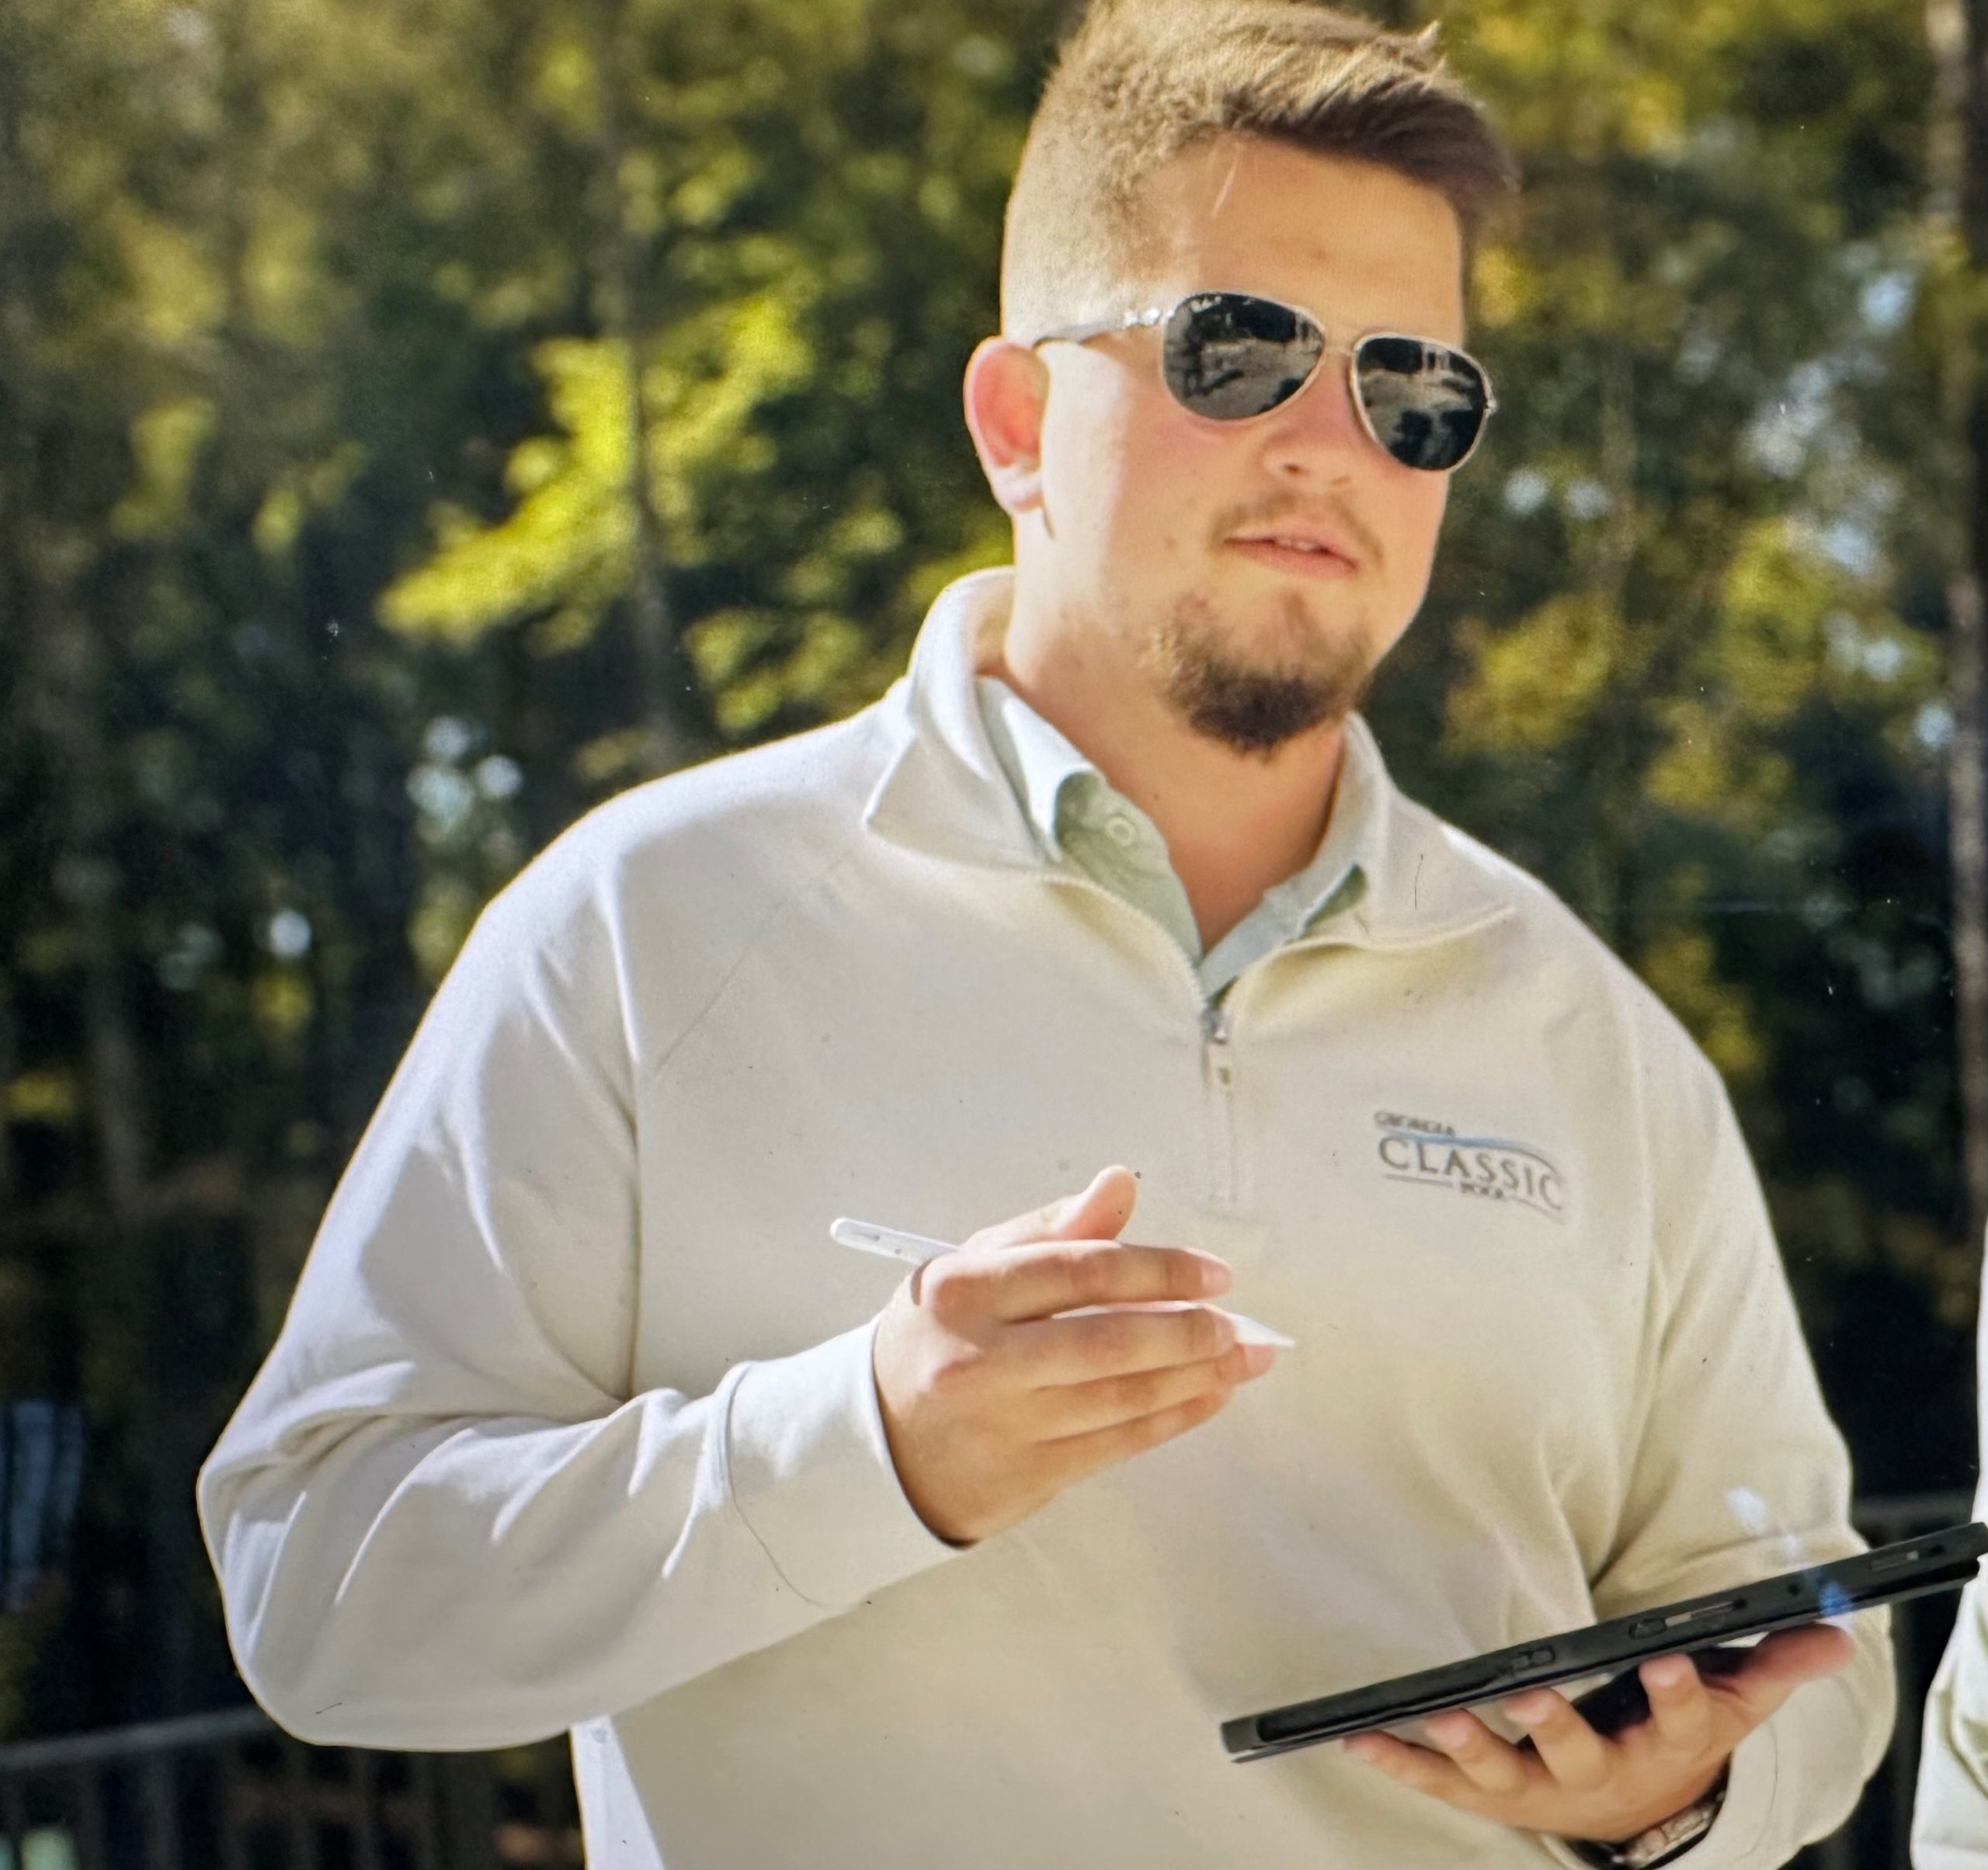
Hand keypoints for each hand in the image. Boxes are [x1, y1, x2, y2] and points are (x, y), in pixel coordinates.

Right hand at [871, 1165, 1277, 1544]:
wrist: (880, 1441)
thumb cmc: (939, 1337)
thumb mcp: (975, 1265)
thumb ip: (1053, 1228)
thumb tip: (1120, 1185)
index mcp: (966, 1291)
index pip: (1081, 1270)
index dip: (1159, 1270)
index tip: (1213, 1273)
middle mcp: (980, 1358)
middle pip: (1108, 1341)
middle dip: (1187, 1330)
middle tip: (1233, 1322)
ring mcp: (1003, 1423)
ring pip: (1121, 1398)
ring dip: (1195, 1376)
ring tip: (1239, 1357)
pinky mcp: (1025, 1476)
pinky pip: (1117, 1445)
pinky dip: (1172, 1418)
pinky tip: (1207, 1396)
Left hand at [1343, 1623, 1854, 1843]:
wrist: (1644, 1810)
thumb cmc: (1679, 1734)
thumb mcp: (1734, 1702)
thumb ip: (1776, 1662)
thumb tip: (1835, 1631)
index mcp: (1664, 1743)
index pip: (1677, 1716)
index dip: (1672, 1689)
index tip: (1663, 1657)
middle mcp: (1599, 1772)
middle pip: (1579, 1753)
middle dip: (1554, 1726)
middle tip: (1530, 1696)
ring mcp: (1541, 1787)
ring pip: (1503, 1773)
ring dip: (1466, 1746)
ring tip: (1437, 1714)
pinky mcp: (1491, 1792)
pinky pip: (1440, 1781)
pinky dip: (1402, 1759)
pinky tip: (1362, 1735)